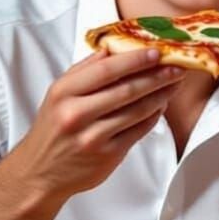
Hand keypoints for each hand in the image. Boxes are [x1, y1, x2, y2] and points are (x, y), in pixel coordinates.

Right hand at [11, 49, 184, 200]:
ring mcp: (93, 136)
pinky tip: (161, 105)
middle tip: (177, 67)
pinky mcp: (108, 155)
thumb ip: (85, 70)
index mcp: (63, 92)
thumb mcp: (59, 94)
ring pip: (137, 110)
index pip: (106, 70)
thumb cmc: (53, 127)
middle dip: (157, 76)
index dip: (135, 60)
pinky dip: (154, 116)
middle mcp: (76, 114)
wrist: (41, 172)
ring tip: (174, 83)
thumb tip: (114, 47)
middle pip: (127, 90)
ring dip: (161, 95)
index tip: (157, 52)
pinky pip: (139, 130)